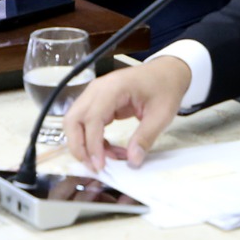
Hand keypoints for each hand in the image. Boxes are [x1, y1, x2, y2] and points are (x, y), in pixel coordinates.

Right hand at [63, 56, 191, 173]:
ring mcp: (94, 94)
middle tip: (95, 166)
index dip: (92, 144)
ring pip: (74, 122)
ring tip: (106, 160)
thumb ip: (146, 137)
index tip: (100, 165)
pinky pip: (85, 123)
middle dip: (79, 146)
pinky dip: (92, 140)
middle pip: (73, 119)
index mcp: (113, 88)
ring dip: (84, 145)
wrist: (166, 72)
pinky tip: (109, 149)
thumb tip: (133, 161)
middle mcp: (97, 89)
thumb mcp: (161, 114)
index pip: (92, 118)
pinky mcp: (96, 102)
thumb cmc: (165, 88)